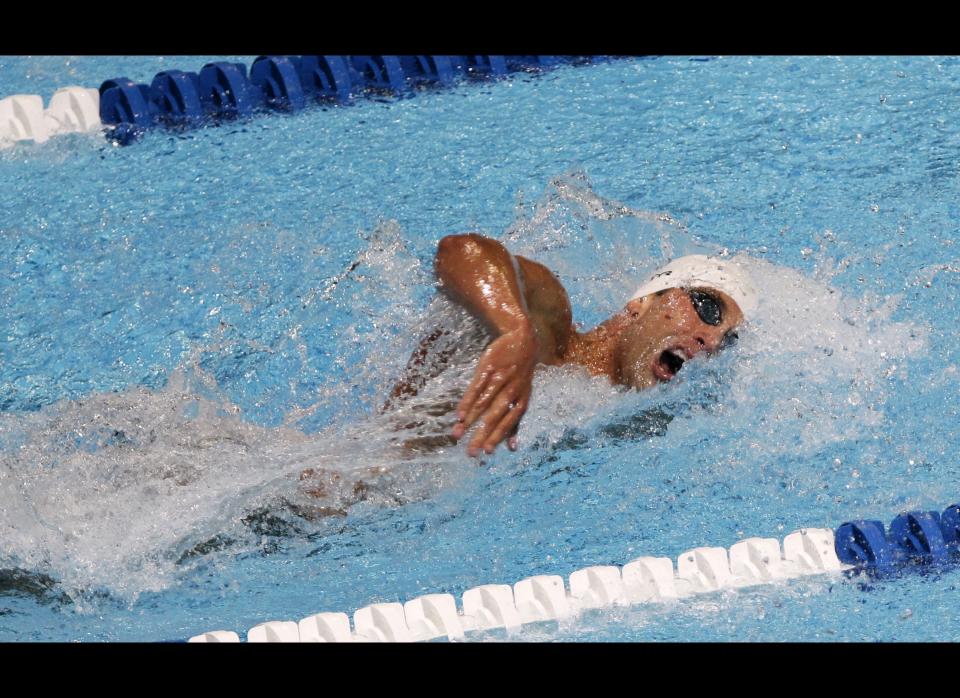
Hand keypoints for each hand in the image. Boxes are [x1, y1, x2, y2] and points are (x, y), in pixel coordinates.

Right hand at [452, 323, 537, 456]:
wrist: (521, 338)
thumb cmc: (520, 373)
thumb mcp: (524, 395)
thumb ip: (517, 421)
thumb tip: (513, 448)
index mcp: (522, 399)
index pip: (510, 422)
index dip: (499, 436)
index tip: (487, 452)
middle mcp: (512, 390)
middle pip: (495, 416)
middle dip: (482, 434)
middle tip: (470, 452)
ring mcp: (499, 378)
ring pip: (483, 404)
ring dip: (470, 420)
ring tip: (457, 434)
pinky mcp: (487, 368)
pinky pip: (476, 388)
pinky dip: (467, 402)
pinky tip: (459, 414)